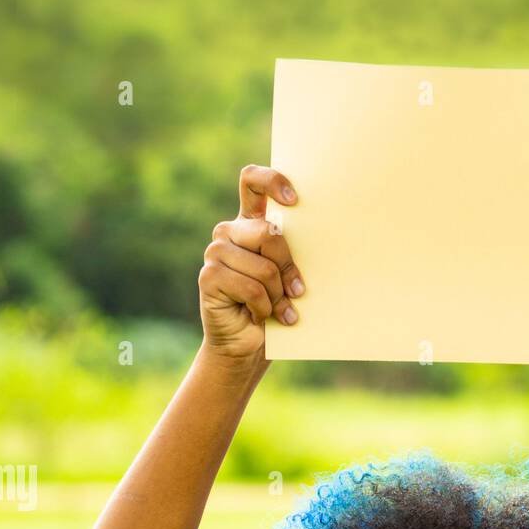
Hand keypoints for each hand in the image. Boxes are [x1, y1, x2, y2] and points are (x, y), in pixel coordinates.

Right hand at [198, 164, 305, 358]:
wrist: (247, 346)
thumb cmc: (274, 309)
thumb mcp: (287, 277)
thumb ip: (290, 254)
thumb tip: (319, 237)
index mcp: (250, 224)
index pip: (253, 183)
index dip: (272, 182)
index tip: (294, 200)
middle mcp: (230, 232)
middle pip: (268, 233)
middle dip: (288, 267)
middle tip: (296, 291)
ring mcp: (216, 252)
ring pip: (264, 267)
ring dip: (276, 295)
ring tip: (275, 309)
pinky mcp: (209, 276)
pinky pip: (251, 288)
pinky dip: (263, 308)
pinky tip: (259, 316)